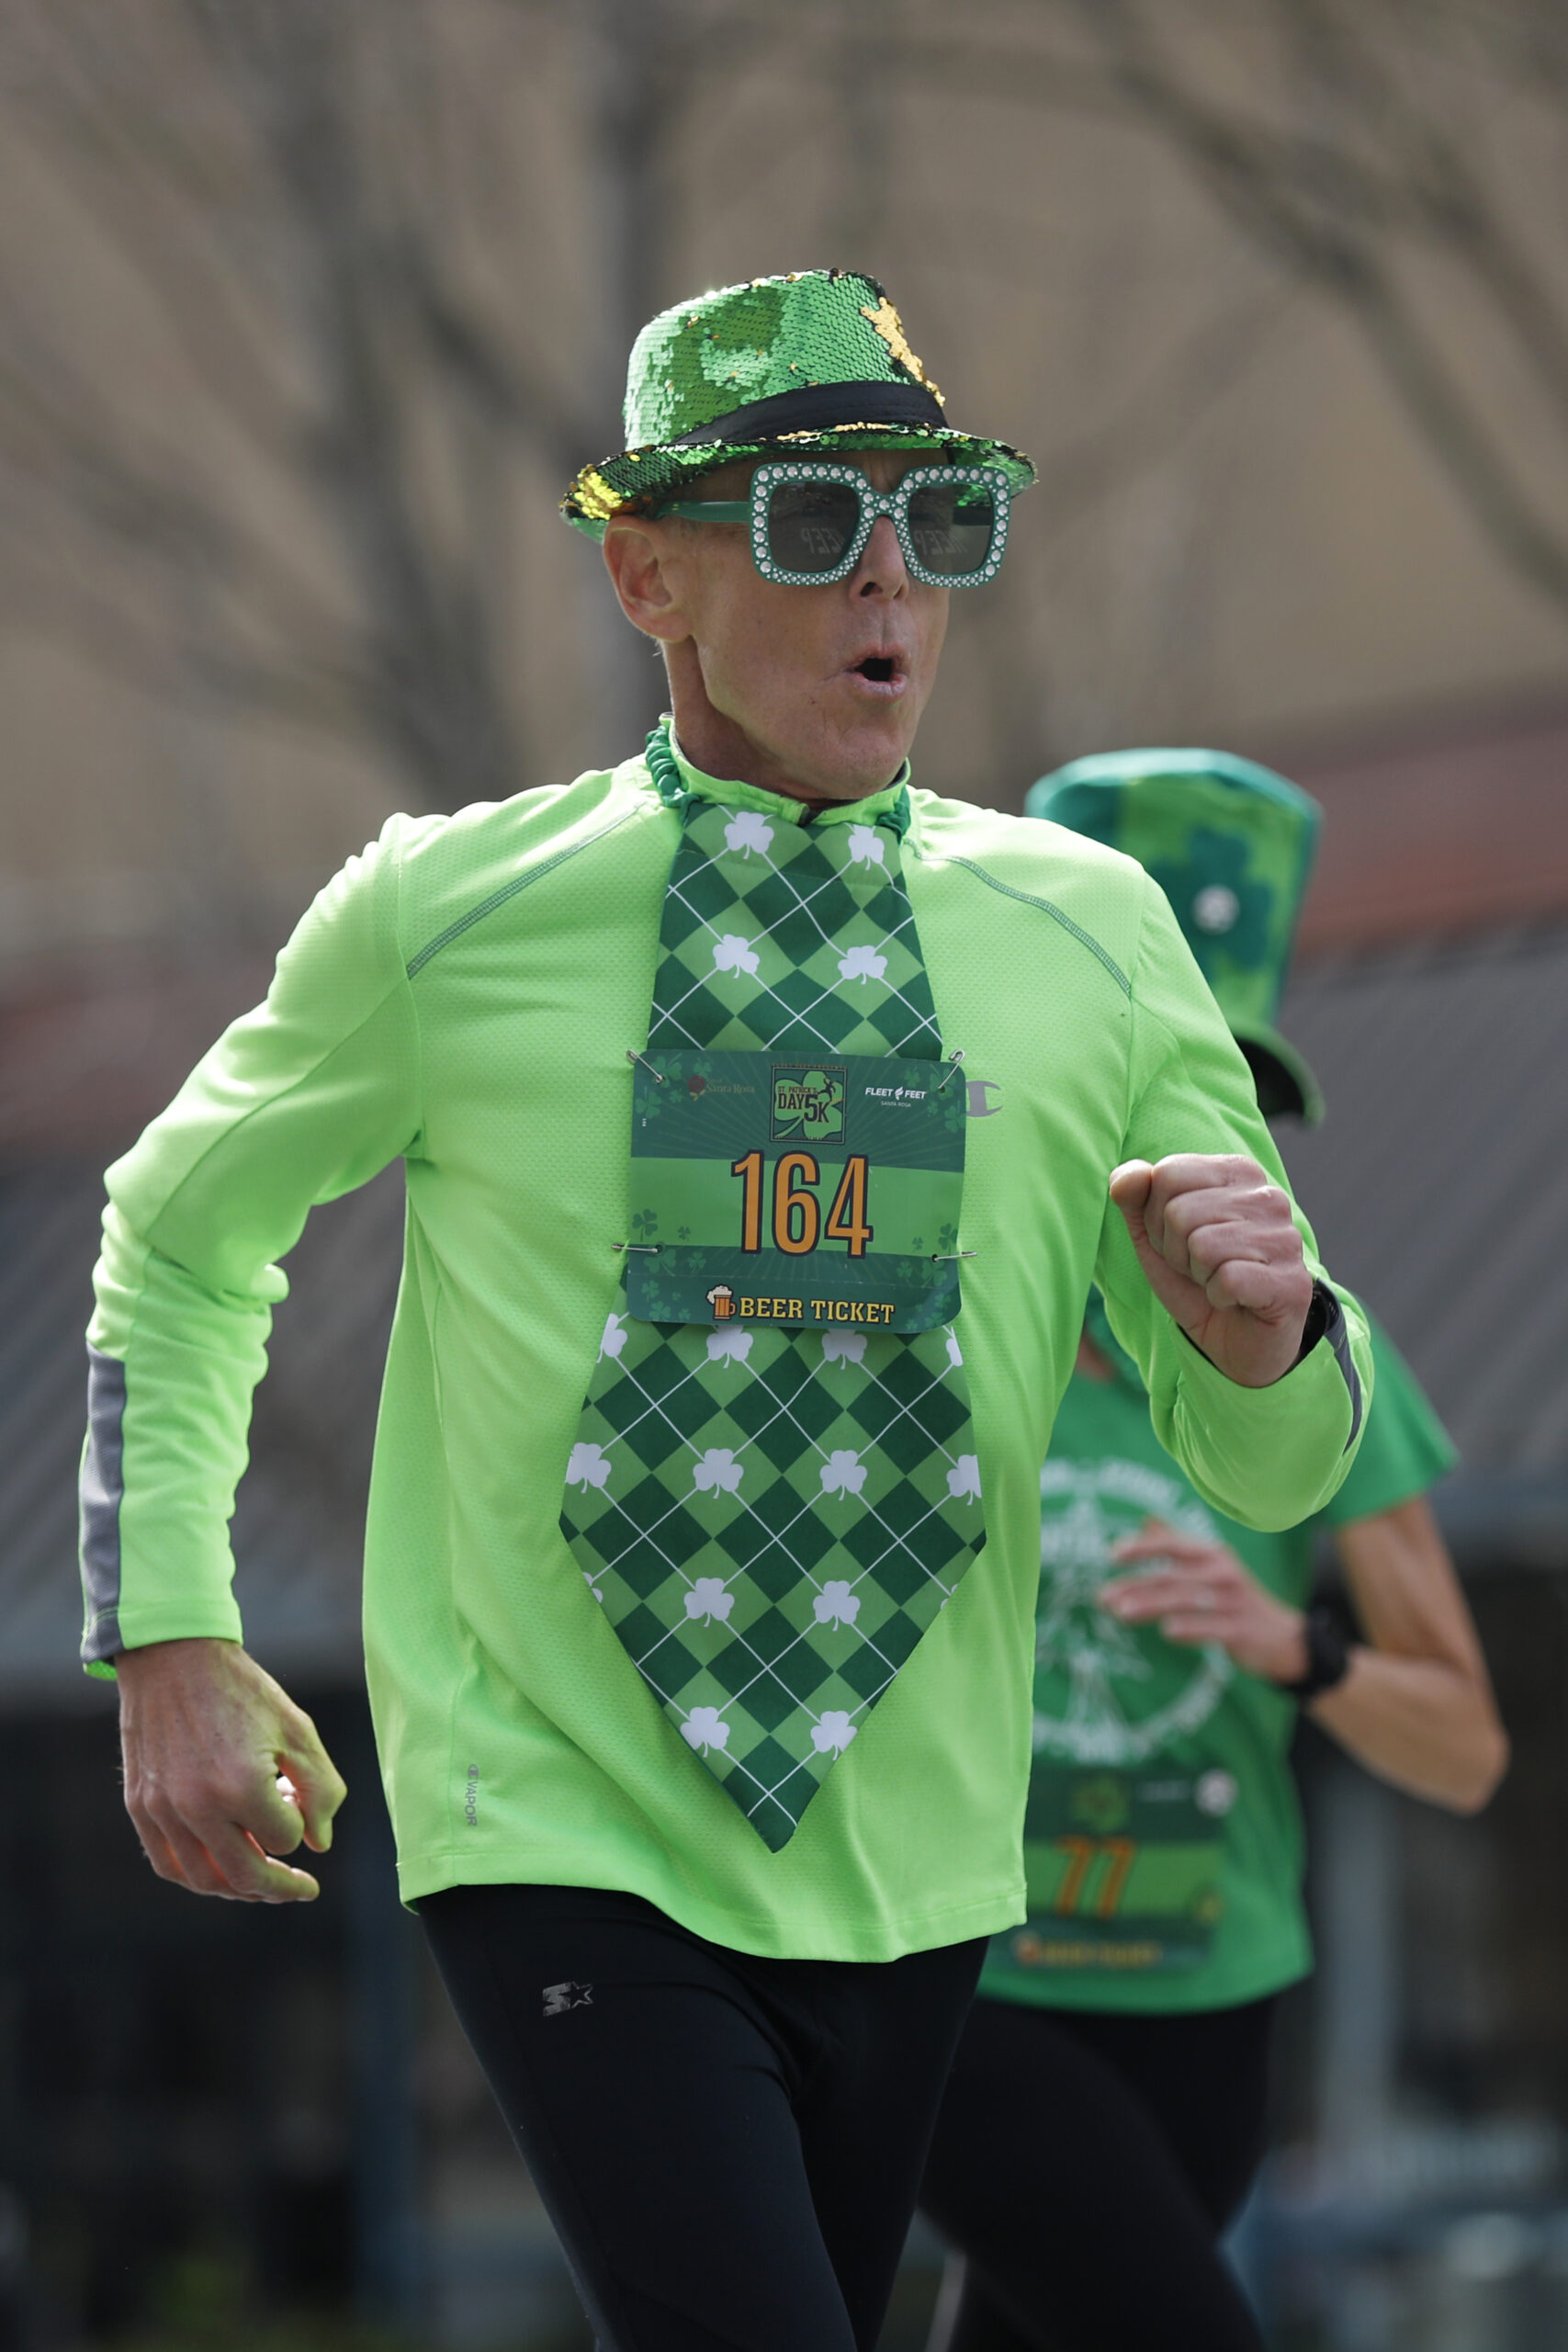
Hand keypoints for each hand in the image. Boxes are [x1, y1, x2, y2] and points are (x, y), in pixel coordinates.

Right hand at [116, 1637, 346, 1901]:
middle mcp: (199, 1807)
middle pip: (246, 1875)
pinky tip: (219, 1870)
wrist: (174, 1659)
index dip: (300, 1823)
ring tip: (263, 1883)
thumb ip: (321, 1789)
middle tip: (302, 1888)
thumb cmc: (242, 1691)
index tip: (297, 1799)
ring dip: (239, 1890)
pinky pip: (168, 1863)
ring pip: (204, 1880)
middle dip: (281, 1887)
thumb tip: (319, 1845)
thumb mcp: (297, 1730)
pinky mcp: (141, 1807)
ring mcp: (164, 1810)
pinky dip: (196, 1877)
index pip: (285, 1838)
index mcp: (242, 1786)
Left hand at [1100, 1518, 1308, 1682]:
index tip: (1111, 1554)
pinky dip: (1189, 1628)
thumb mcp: (1209, 1567)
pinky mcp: (1241, 1629)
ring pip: (1186, 1601)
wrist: (1283, 1637)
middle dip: (1136, 1585)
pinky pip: (1212, 1627)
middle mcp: (1223, 1572)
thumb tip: (1146, 1520)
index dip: (1142, 1547)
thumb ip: (1177, 1544)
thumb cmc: (1235, 1598)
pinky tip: (1167, 1632)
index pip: (1173, 1545)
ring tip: (1121, 1613)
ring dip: (1151, 1605)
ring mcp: (1234, 1601)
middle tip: (1103, 1597)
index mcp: (1212, 1554)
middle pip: (1172, 1576)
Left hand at [1109, 1154, 1312, 1386]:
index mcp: (1237, 1173)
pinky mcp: (1291, 1281)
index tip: (1180, 1241)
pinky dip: (1218, 1297)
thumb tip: (1129, 1176)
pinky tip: (1234, 1299)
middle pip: (1180, 1212)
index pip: (1168, 1174)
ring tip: (1217, 1281)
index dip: (1157, 1218)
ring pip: (1202, 1246)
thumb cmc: (1196, 1281)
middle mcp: (1268, 1196)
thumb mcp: (1153, 1236)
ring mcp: (1285, 1238)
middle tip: (1199, 1268)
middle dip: (1175, 1251)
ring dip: (1198, 1275)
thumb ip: (1135, 1198)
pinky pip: (1228, 1279)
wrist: (1235, 1341)